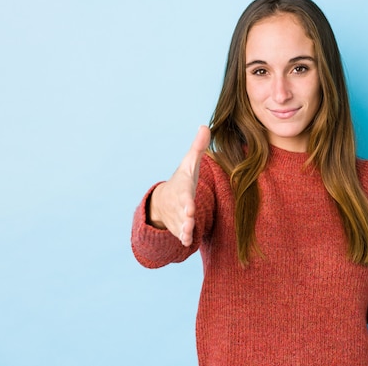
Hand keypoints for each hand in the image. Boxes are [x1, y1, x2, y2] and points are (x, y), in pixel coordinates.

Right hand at [149, 126, 210, 245]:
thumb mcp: (190, 164)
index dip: (187, 200)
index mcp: (182, 190)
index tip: (190, 205)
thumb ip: (198, 147)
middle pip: (183, 211)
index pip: (185, 195)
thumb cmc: (182, 180)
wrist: (162, 201)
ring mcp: (178, 217)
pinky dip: (184, 238)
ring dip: (185, 229)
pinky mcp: (180, 228)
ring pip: (182, 225)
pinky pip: (182, 234)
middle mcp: (179, 205)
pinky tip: (188, 242)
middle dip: (186, 215)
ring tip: (188, 235)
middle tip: (190, 218)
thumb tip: (205, 125)